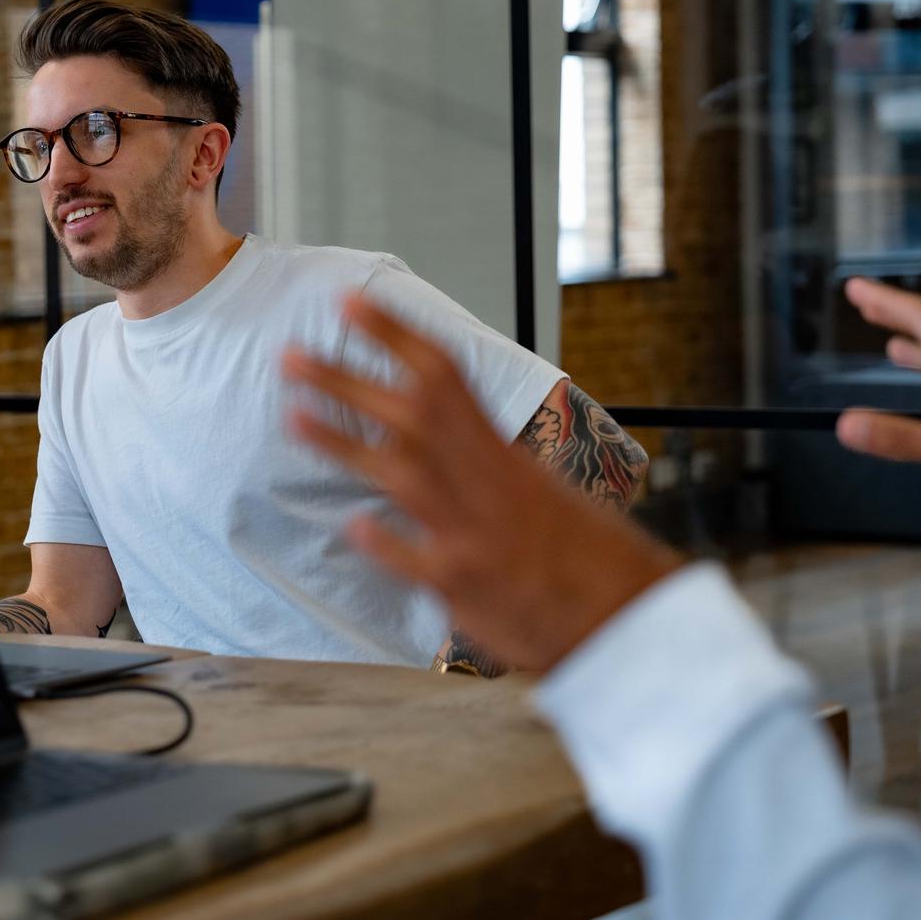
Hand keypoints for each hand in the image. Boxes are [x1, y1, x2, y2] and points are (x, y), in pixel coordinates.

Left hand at [282, 295, 678, 672]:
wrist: (629, 616)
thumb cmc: (585, 556)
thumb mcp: (539, 494)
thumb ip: (484, 468)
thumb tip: (445, 441)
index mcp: (501, 455)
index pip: (443, 377)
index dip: (394, 335)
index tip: (349, 303)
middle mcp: (485, 485)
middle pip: (410, 416)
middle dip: (347, 381)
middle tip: (292, 354)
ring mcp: (473, 534)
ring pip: (403, 475)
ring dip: (344, 444)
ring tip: (292, 416)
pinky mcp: (467, 587)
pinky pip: (420, 561)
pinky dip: (388, 543)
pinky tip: (353, 527)